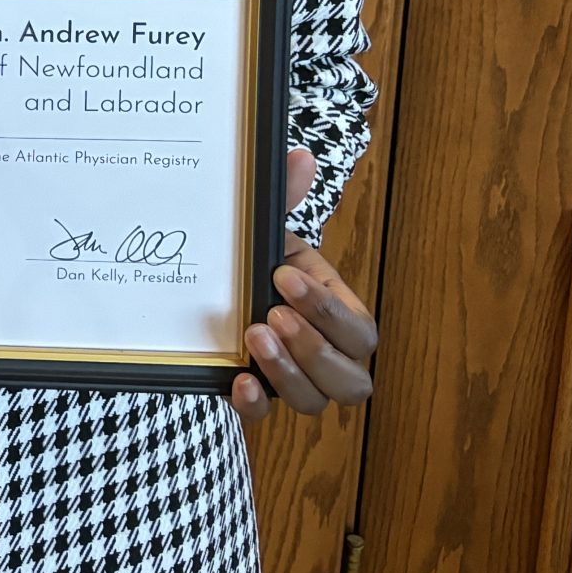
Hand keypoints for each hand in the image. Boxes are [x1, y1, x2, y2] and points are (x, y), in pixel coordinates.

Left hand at [232, 149, 377, 421]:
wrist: (211, 279)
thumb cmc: (253, 256)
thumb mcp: (265, 226)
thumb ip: (283, 196)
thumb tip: (299, 155)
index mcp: (337, 312)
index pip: (360, 330)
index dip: (329, 310)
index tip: (284, 275)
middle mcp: (325, 353)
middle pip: (353, 380)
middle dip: (316, 349)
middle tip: (272, 313)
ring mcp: (292, 378)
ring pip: (316, 401)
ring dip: (289, 373)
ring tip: (253, 335)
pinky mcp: (256, 393)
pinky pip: (266, 417)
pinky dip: (256, 404)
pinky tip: (238, 381)